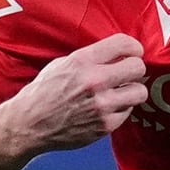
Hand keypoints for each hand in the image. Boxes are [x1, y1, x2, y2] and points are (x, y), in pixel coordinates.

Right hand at [5, 33, 146, 152]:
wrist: (29, 124)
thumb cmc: (44, 92)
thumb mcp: (62, 64)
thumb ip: (90, 58)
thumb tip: (117, 54)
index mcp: (82, 61)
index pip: (123, 44)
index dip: (133, 47)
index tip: (133, 52)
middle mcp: (94, 81)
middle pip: (138, 67)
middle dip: (135, 69)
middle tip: (128, 73)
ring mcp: (101, 105)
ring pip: (140, 92)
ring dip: (132, 90)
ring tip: (121, 91)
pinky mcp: (105, 125)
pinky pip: (128, 111)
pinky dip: (120, 109)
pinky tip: (107, 108)